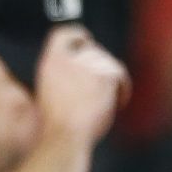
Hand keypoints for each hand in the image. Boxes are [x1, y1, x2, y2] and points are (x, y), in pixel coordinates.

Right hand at [36, 28, 129, 144]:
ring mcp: (87, 65)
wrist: (64, 135)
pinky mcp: (105, 75)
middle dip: (98, 66)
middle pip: (91, 50)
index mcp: (49, 63)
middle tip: (99, 88)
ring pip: (107, 63)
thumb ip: (64, 80)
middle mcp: (68, 59)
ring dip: (109, 80)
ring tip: (108, 101)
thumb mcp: (48, 97)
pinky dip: (122, 87)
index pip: (63, 35)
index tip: (85, 40)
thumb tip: (86, 76)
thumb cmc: (55, 127)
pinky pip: (119, 74)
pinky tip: (120, 101)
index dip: (77, 36)